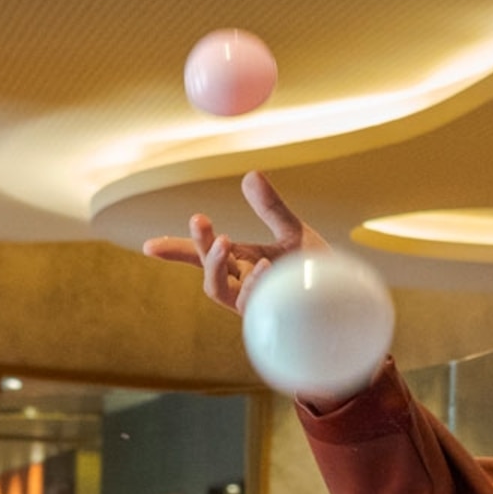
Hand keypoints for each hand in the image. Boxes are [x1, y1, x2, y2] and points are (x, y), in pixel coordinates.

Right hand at [141, 171, 316, 313]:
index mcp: (241, 263)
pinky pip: (249, 304)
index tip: (147, 247)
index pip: (202, 256)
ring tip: (224, 240)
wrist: (345, 306)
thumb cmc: (317, 271)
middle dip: (199, 245)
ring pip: (217, 290)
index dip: (175, 250)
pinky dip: (253, 284)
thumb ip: (271, 208)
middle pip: (206, 268)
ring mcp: (251, 304)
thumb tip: (249, 175)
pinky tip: (265, 267)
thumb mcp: (293, 232)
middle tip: (200, 219)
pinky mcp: (265, 318)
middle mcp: (240, 284)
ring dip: (215, 265)